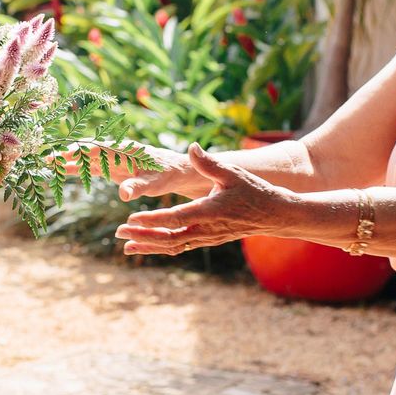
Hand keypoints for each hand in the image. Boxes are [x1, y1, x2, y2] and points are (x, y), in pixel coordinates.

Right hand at [59, 143, 209, 199]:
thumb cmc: (166, 176)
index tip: (59, 155)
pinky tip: (62, 171)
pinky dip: (77, 168)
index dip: (76, 152)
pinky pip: (91, 167)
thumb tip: (122, 194)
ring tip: (46, 164)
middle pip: (85, 151)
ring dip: (67, 161)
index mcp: (122, 150)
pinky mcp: (112, 168)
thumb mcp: (153, 184)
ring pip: (85, 158)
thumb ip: (137, 187)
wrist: (176, 171)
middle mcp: (114, 152)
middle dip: (65, 154)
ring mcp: (112, 159)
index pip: (95, 149)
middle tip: (44, 159)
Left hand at [114, 145, 289, 254]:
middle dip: (143, 236)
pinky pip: (181, 246)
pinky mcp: (208, 239)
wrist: (276, 215)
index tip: (131, 220)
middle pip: (169, 237)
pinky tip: (147, 247)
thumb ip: (209, 162)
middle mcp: (206, 229)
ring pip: (173, 245)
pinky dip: (162, 247)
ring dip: (149, 245)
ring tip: (125, 246)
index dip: (152, 220)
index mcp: (209, 211)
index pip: (175, 218)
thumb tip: (192, 147)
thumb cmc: (255, 191)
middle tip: (119, 233)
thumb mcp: (232, 173)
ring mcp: (207, 237)